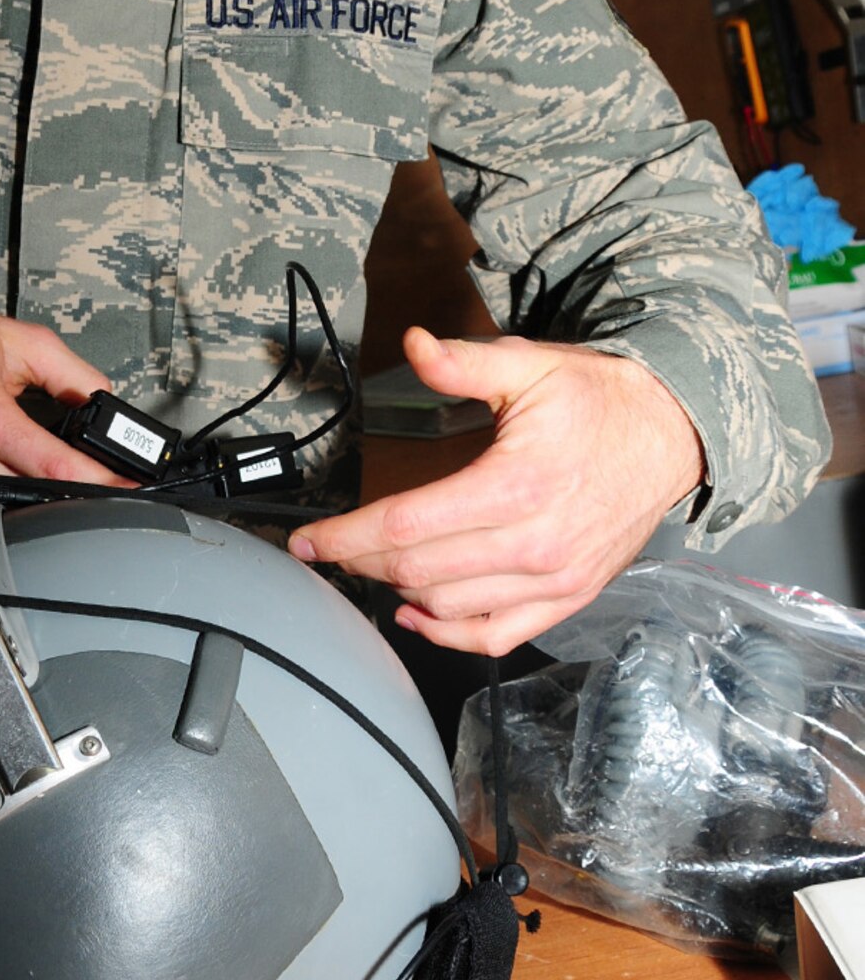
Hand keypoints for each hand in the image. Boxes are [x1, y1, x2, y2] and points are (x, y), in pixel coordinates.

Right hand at [0, 298, 124, 482]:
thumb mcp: (16, 339)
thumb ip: (70, 372)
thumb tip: (104, 403)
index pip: (53, 465)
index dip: (99, 480)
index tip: (131, 486)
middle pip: (29, 495)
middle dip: (67, 490)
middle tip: (96, 477)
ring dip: (31, 495)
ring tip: (51, 474)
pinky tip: (4, 474)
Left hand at [288, 329, 704, 654]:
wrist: (671, 435)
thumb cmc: (598, 400)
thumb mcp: (529, 367)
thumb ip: (463, 363)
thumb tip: (413, 344)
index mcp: (515, 485)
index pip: (407, 525)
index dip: (346, 536)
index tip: (307, 540)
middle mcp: (534, 543)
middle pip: (417, 570)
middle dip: (360, 561)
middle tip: (328, 549)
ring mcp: (554, 578)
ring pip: (448, 607)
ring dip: (397, 591)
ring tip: (369, 566)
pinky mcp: (568, 596)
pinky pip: (497, 634)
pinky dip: (449, 634)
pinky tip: (417, 614)